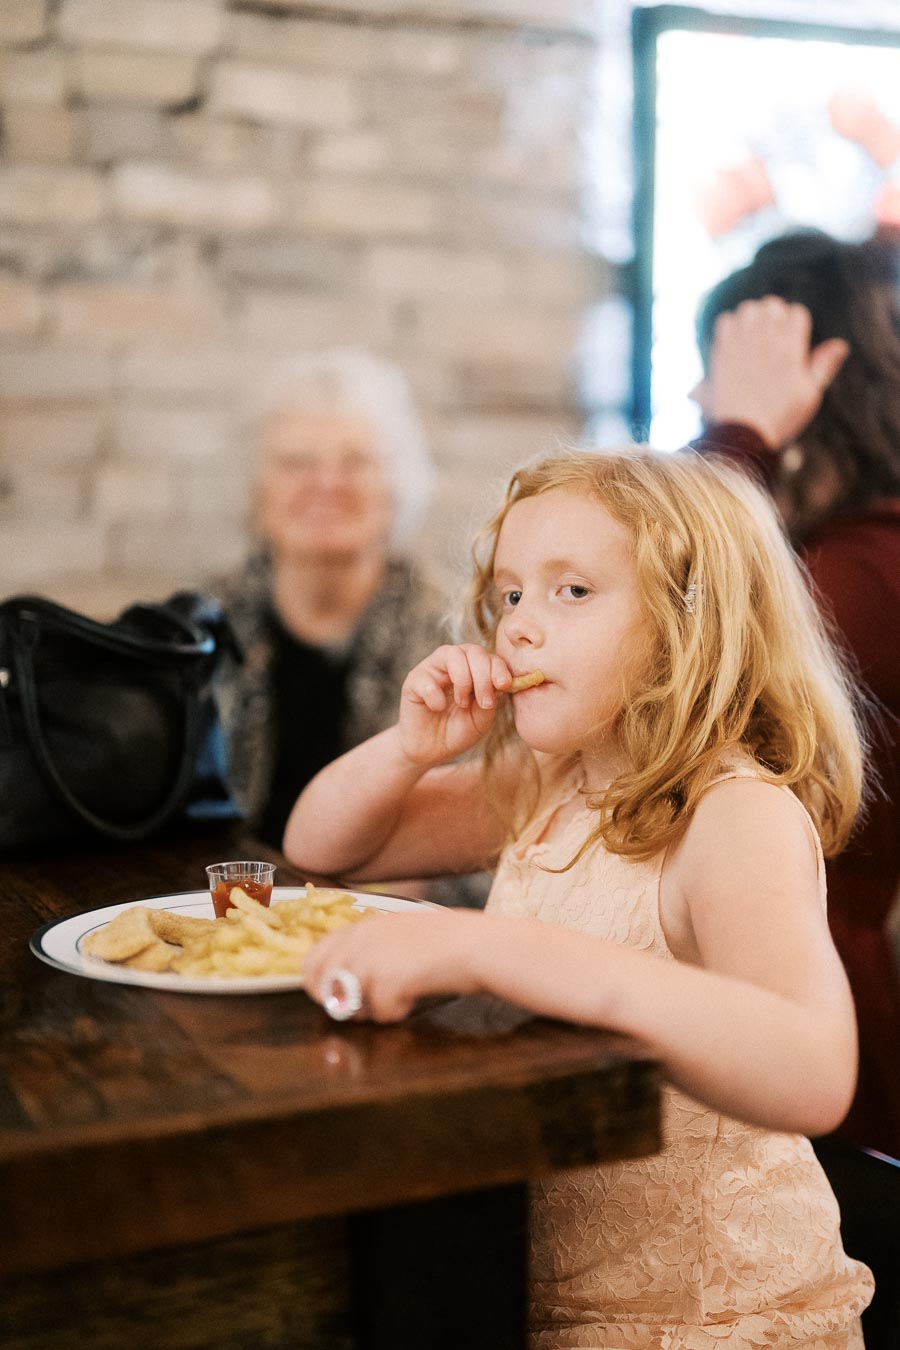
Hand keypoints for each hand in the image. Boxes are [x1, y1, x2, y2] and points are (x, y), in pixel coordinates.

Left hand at [304, 908, 485, 1021]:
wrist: (477, 944)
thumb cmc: (445, 941)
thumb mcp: (399, 931)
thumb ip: (368, 948)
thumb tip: (340, 978)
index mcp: (361, 927)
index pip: (313, 957)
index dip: (316, 982)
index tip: (331, 996)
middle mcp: (359, 941)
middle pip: (320, 985)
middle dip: (338, 1002)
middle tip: (366, 1005)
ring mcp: (370, 961)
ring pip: (347, 1005)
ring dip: (370, 1009)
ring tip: (399, 995)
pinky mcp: (387, 982)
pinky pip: (380, 1014)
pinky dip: (398, 1012)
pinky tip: (415, 996)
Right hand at [397, 643, 511, 768]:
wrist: (431, 751)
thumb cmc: (458, 731)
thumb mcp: (482, 718)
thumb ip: (491, 698)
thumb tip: (499, 682)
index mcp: (473, 669)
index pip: (489, 656)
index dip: (498, 668)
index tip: (504, 686)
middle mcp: (453, 664)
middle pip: (473, 651)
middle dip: (483, 676)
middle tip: (484, 703)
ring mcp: (432, 670)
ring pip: (451, 653)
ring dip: (463, 679)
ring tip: (462, 704)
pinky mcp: (413, 682)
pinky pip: (427, 679)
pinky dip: (436, 696)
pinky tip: (437, 708)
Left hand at [693, 297, 848, 448]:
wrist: (743, 433)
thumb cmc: (781, 417)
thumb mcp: (810, 395)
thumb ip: (824, 366)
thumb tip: (840, 344)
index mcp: (791, 350)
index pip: (797, 313)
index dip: (796, 322)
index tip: (792, 337)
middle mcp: (766, 341)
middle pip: (772, 305)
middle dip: (775, 315)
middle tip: (772, 333)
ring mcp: (742, 344)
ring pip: (748, 308)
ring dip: (752, 316)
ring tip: (754, 334)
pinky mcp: (722, 352)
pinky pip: (725, 321)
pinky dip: (730, 325)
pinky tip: (735, 340)